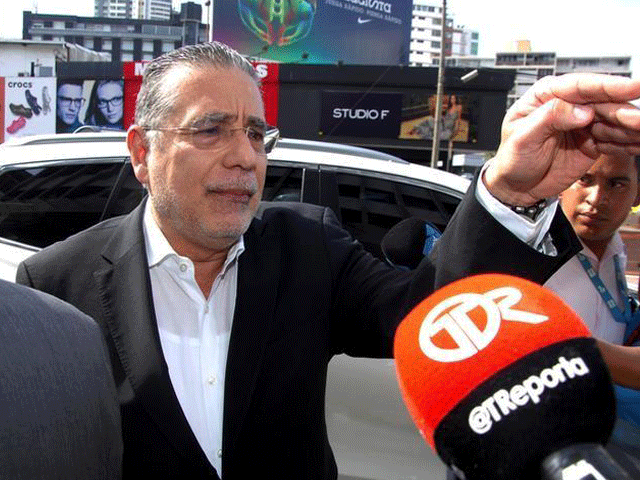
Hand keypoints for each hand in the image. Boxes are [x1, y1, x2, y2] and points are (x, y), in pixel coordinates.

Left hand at [484, 73, 639, 205]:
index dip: (607, 86)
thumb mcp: (522, 138)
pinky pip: (615, 140)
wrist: (516, 187)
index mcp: (547, 95)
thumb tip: (582, 111)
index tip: (632, 87)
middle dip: (623, 111)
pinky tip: (638, 143)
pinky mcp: (593, 142)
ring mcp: (583, 124)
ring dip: (630, 127)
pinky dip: (628, 142)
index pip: (580, 86)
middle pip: (602, 102)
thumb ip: (548, 119)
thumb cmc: (512, 159)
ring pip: (613, 120)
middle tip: (638, 121)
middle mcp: (569, 105)